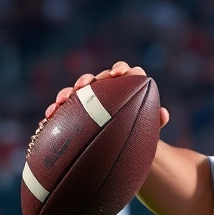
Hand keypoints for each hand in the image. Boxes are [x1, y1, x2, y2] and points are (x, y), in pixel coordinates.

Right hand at [45, 61, 169, 127]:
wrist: (128, 145)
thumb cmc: (142, 133)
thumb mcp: (151, 129)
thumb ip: (157, 120)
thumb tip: (164, 114)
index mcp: (130, 87)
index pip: (128, 72)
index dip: (122, 69)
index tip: (118, 74)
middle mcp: (110, 89)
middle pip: (98, 78)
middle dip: (89, 79)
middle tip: (84, 86)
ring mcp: (91, 99)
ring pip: (78, 90)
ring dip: (68, 92)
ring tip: (62, 101)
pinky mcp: (77, 110)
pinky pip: (65, 107)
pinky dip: (57, 109)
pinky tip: (49, 115)